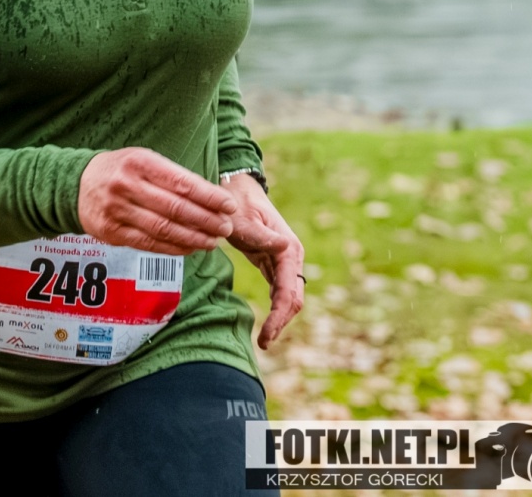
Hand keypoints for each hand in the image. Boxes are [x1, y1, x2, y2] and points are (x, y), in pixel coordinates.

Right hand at [78, 147, 238, 255]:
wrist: (76, 184)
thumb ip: (172, 177)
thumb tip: (211, 197)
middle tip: (226, 227)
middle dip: (206, 220)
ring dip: (193, 238)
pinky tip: (191, 248)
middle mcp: (127, 185)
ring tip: (213, 241)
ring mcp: (117, 211)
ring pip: (163, 229)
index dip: (208, 196)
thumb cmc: (121, 170)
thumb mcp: (143, 160)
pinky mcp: (111, 233)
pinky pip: (149, 244)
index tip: (229, 205)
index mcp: (139, 162)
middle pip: (174, 208)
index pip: (180, 182)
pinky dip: (174, 248)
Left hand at [218, 172, 304, 347]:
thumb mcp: (243, 217)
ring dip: (280, 317)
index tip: (267, 336)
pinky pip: (280, 290)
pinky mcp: (274, 262)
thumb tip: (283, 249)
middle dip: (282, 322)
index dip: (280, 316)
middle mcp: (291, 255)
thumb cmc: (237, 201)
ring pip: (289, 296)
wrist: (237, 187)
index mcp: (288, 247)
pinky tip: (268, 322)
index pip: (289, 291)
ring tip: (265, 340)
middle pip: (294, 298)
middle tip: (264, 343)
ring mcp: (285, 259)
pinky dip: (276, 307)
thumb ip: (260, 235)